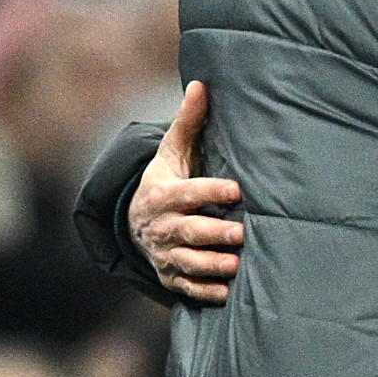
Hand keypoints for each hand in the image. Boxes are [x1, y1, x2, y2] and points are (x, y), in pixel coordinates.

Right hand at [130, 80, 246, 304]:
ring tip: (236, 265)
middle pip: (189, 232)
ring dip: (211, 266)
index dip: (210, 192)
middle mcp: (163, 226)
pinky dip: (205, 291)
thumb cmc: (166, 181)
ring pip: (188, 262)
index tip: (236, 190)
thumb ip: (188, 122)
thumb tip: (201, 84)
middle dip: (214, 234)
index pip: (188, 193)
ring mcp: (166, 254)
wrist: (136, 222)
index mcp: (164, 194)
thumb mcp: (171, 152)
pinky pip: (187, 287)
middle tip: (242, 234)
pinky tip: (226, 292)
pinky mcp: (171, 275)